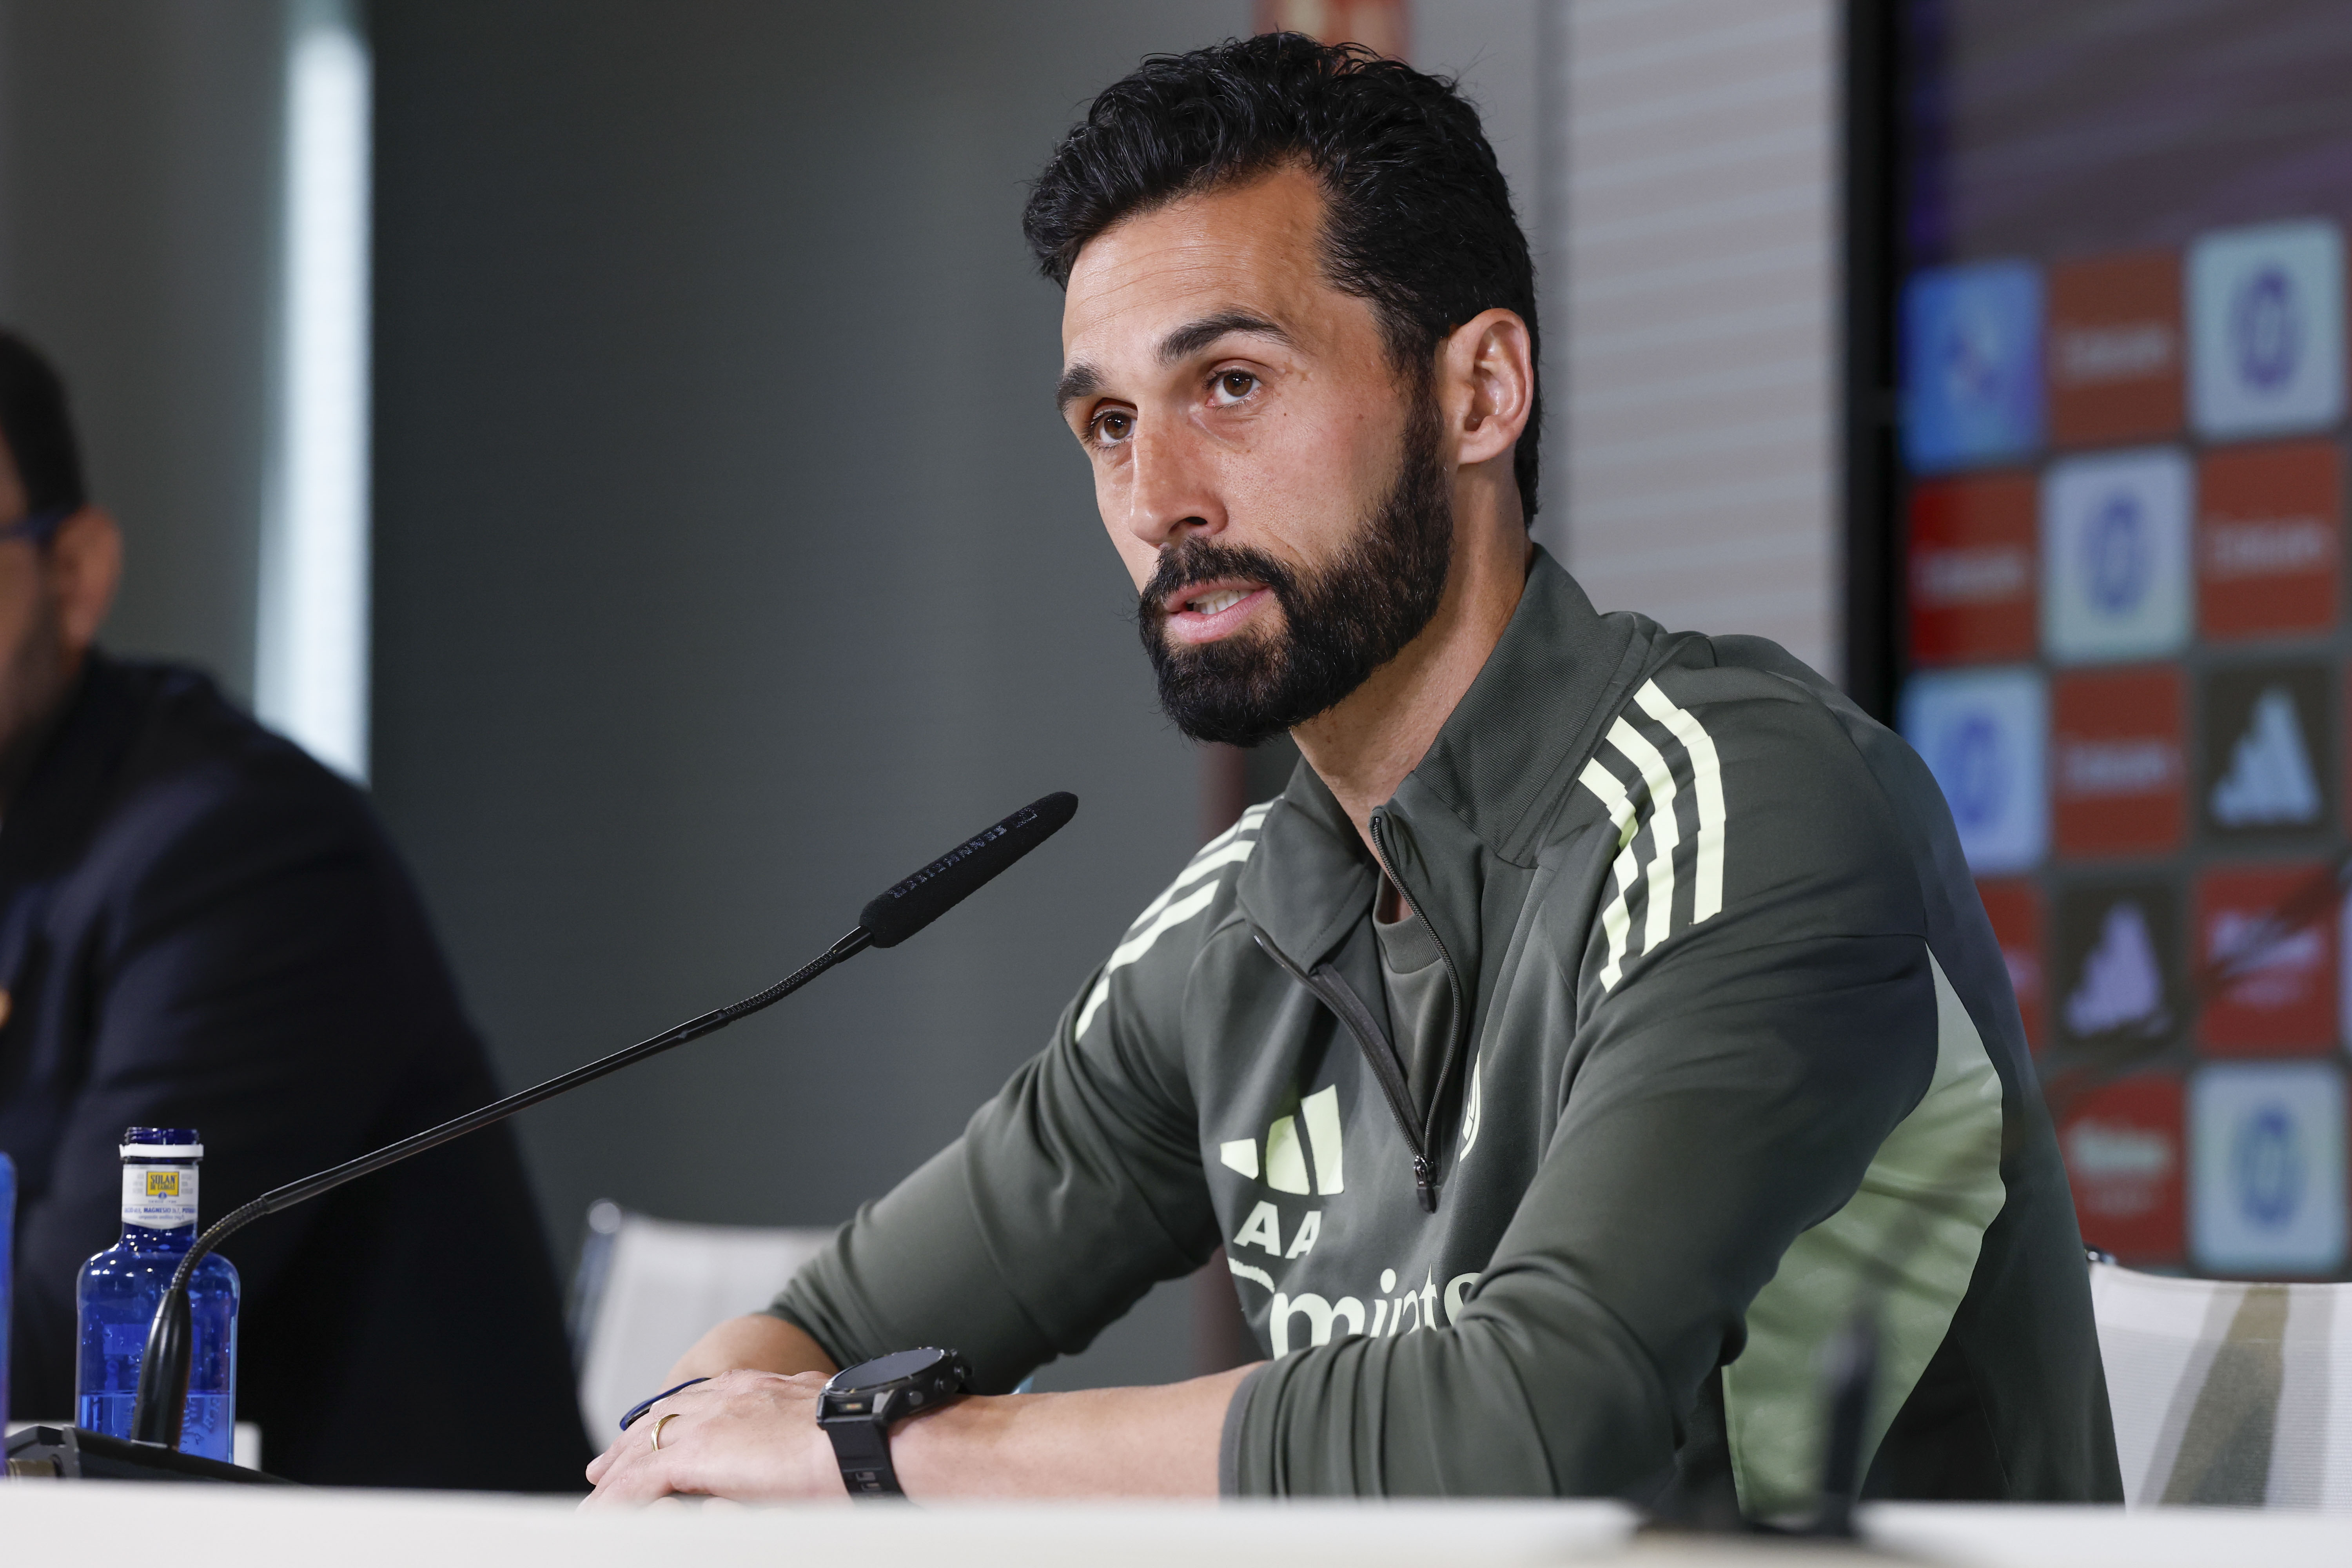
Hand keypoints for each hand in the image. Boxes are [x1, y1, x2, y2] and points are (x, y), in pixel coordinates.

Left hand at [582, 1367, 846, 1506]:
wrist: (866, 1436)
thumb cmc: (861, 1438)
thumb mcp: (823, 1423)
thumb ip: (799, 1429)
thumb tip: (801, 1445)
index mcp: (756, 1387)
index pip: (697, 1402)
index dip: (670, 1421)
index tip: (653, 1435)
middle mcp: (726, 1396)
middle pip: (659, 1419)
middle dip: (628, 1445)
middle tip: (602, 1469)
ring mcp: (709, 1422)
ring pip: (642, 1450)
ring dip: (614, 1479)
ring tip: (592, 1504)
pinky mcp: (696, 1454)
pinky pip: (640, 1483)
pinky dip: (616, 1502)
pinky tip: (600, 1519)